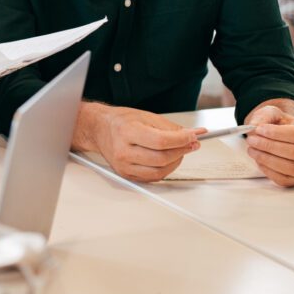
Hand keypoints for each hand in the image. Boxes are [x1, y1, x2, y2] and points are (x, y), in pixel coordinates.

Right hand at [78, 103, 202, 181]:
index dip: (181, 140)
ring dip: (176, 162)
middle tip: (191, 144)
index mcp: (127, 131)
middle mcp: (123, 151)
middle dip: (182, 151)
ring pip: (159, 171)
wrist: (100, 129)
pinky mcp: (126, 174)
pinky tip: (168, 160)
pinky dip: (165, 170)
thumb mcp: (146, 116)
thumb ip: (171, 127)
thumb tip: (194, 135)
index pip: (161, 141)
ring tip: (180, 152)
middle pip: (161, 158)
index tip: (192, 137)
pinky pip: (152, 178)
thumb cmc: (121, 121)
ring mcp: (123, 165)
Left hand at [243, 104, 293, 186]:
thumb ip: (265, 116)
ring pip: (290, 168)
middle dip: (269, 146)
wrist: (280, 136)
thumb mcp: (273, 113)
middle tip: (251, 140)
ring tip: (252, 150)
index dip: (277, 133)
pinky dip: (268, 171)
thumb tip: (255, 127)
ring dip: (267, 159)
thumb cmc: (279, 125)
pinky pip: (284, 180)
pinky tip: (259, 161)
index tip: (259, 129)